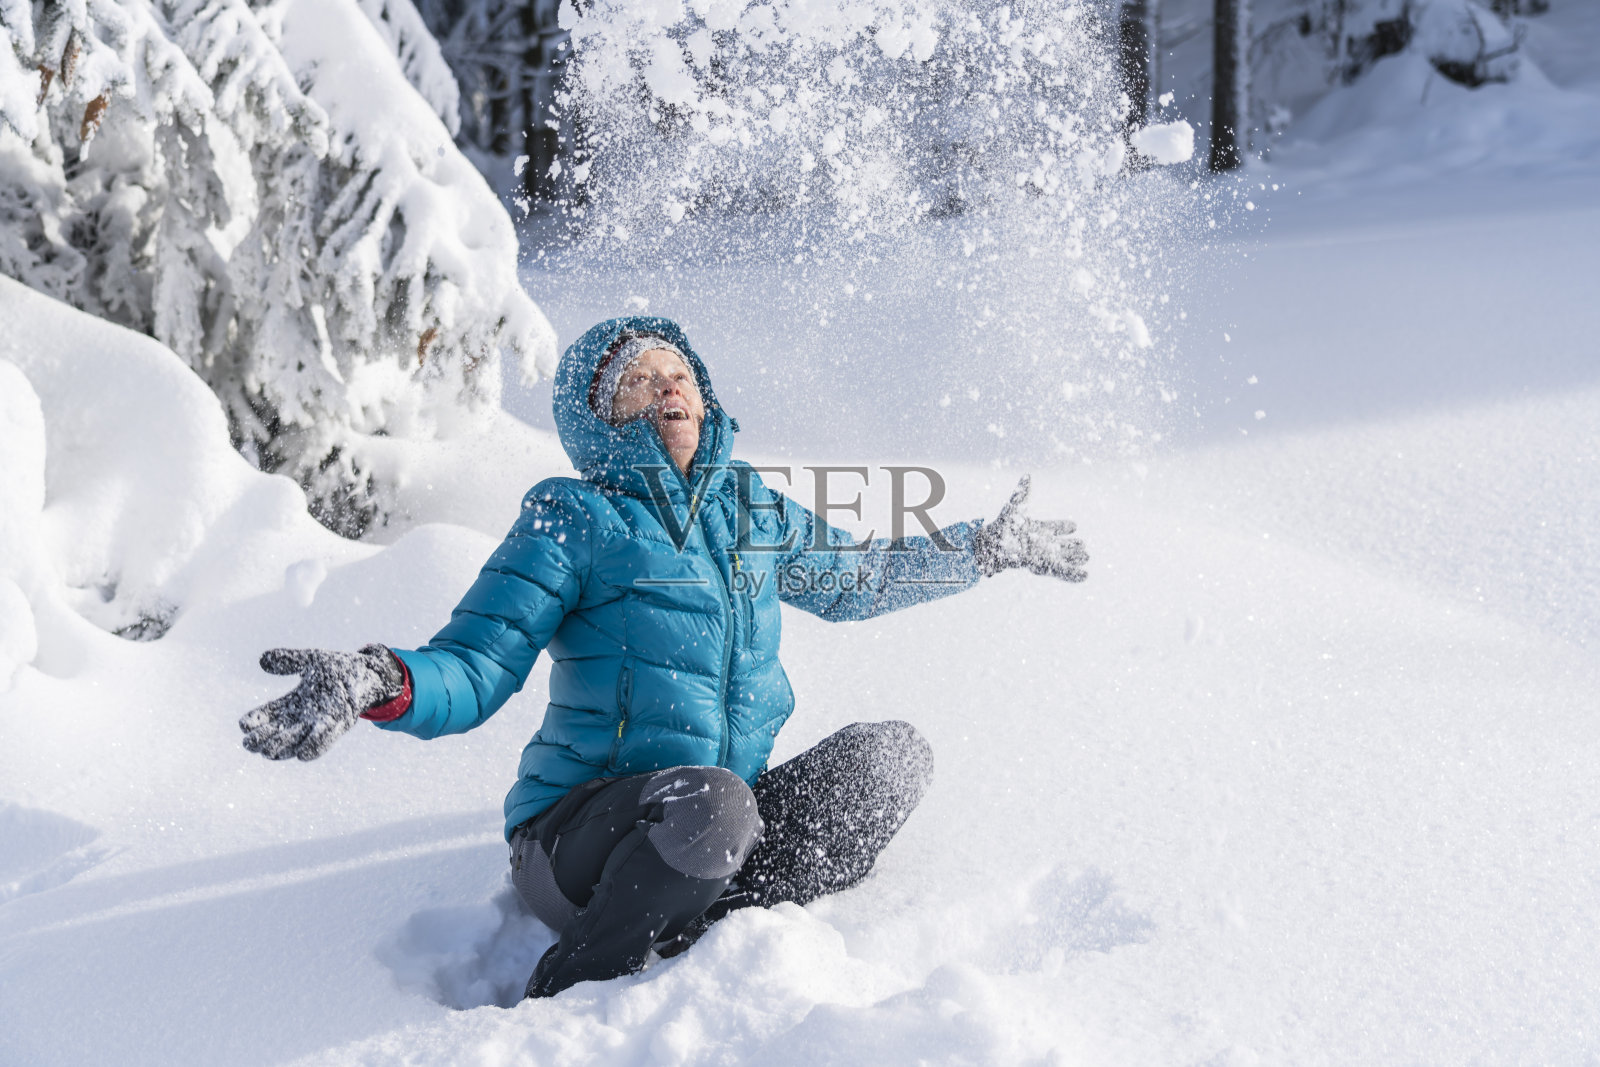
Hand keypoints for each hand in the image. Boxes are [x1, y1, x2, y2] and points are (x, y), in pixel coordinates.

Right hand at [239, 645, 404, 760]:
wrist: (369, 672)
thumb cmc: (340, 668)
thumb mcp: (312, 661)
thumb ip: (289, 661)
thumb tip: (262, 660)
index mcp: (292, 702)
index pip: (266, 715)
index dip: (253, 722)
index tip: (244, 724)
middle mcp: (302, 717)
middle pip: (274, 735)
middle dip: (261, 741)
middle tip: (251, 743)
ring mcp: (318, 724)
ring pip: (294, 744)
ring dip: (282, 747)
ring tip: (268, 750)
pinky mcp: (337, 726)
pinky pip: (322, 744)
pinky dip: (312, 748)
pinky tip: (301, 753)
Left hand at [972, 476, 1088, 581]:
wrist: (994, 545)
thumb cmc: (1002, 527)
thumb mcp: (1015, 508)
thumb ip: (1023, 492)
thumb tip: (1027, 475)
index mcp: (1036, 529)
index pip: (1053, 527)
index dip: (1063, 527)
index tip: (1074, 525)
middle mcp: (1041, 544)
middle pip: (1060, 545)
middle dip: (1072, 546)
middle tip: (1083, 545)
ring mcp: (1044, 556)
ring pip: (1063, 558)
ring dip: (1074, 558)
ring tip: (1086, 557)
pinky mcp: (1045, 566)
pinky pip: (1062, 572)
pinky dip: (1073, 575)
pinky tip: (1085, 576)